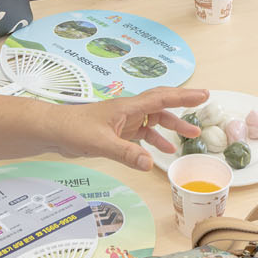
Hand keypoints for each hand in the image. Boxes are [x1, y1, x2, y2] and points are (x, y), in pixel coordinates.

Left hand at [65, 86, 207, 170]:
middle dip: (183, 105)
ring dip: (172, 126)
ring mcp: (124, 121)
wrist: (53, 130)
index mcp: (128, 107)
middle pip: (161, 105)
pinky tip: (162, 151)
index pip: (162, 98)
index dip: (184, 96)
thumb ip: (126, 154)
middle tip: (204, 105)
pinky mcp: (118, 131)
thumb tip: (149, 163)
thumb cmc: (73, 129)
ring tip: (191, 134)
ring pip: (154, 120)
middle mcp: (129, 111)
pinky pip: (143, 133)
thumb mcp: (100, 144)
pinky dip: (155, 140)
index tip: (204, 94)